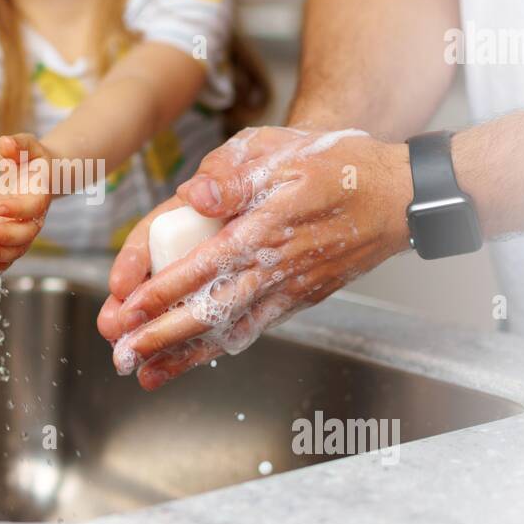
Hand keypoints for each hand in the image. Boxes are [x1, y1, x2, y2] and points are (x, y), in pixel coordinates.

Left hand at [0, 133, 54, 274]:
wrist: (42, 177)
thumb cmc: (32, 160)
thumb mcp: (27, 147)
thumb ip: (18, 145)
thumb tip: (5, 143)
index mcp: (40, 196)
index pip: (32, 207)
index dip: (17, 209)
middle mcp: (35, 218)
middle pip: (24, 235)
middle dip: (3, 237)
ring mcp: (25, 231)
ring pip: (16, 249)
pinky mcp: (14, 238)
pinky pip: (10, 256)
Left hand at [100, 127, 412, 389]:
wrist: (399, 195)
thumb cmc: (337, 164)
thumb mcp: (283, 148)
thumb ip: (233, 171)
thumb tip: (195, 196)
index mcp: (266, 228)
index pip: (204, 266)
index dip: (163, 290)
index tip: (128, 309)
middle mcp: (277, 267)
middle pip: (210, 310)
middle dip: (163, 337)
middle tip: (123, 357)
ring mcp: (290, 288)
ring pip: (231, 328)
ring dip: (186, 354)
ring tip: (147, 375)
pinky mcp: (300, 298)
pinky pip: (254, 328)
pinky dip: (221, 348)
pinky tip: (193, 361)